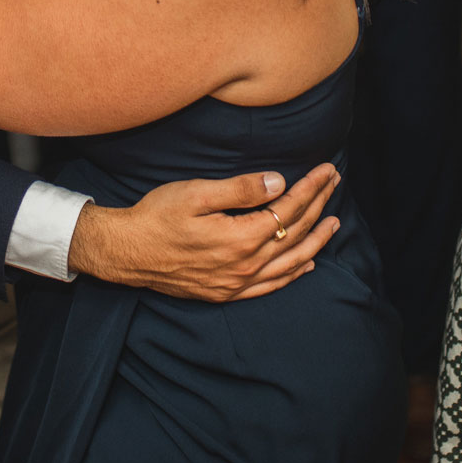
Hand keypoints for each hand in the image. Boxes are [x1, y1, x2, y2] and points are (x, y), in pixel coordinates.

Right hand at [67, 164, 341, 301]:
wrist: (127, 253)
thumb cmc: (157, 217)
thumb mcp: (196, 194)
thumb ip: (240, 189)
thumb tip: (278, 182)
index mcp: (241, 238)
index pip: (289, 209)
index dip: (311, 188)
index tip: (326, 170)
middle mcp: (245, 265)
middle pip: (295, 234)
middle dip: (319, 207)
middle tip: (334, 184)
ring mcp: (237, 283)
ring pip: (290, 263)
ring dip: (316, 241)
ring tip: (334, 224)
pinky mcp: (226, 292)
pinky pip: (271, 286)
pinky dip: (293, 274)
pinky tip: (306, 264)